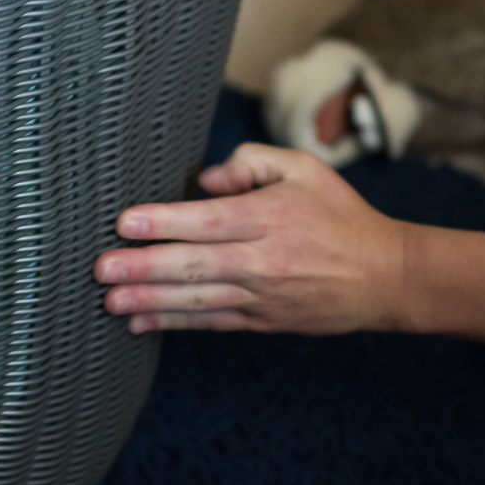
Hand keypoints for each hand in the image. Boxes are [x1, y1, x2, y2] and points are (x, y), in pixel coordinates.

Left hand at [93, 142, 412, 334]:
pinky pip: (211, 323)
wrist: (384, 276)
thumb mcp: (304, 168)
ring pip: (197, 299)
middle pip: (195, 264)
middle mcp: (263, 259)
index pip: (208, 220)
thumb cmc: (339, 215)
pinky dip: (174, 323)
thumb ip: (252, 161)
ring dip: (149, 299)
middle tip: (100, 268)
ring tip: (109, 300)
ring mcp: (262, 295)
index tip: (125, 222)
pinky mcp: (262, 320)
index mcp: (270, 216)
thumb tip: (206, 179)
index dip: (164, 222)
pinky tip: (140, 322)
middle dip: (143, 266)